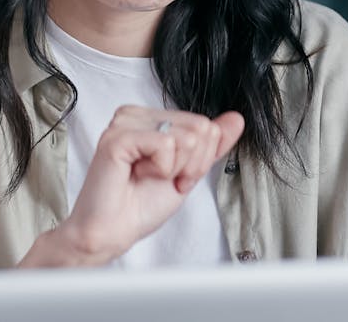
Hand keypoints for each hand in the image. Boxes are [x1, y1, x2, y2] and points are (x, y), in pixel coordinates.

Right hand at [21, 106, 243, 267]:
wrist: (113, 232)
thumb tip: (235, 119)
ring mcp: (125, 123)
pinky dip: (161, 168)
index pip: (204, 124)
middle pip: (200, 128)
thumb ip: (211, 145)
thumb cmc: (140, 206)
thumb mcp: (187, 172)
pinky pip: (166, 144)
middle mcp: (136, 115)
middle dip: (190, 164)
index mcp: (150, 118)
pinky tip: (137, 174)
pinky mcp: (118, 137)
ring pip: (187, 136)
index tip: (172, 177)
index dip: (198, 160)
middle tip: (160, 179)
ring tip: (147, 177)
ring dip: (175, 168)